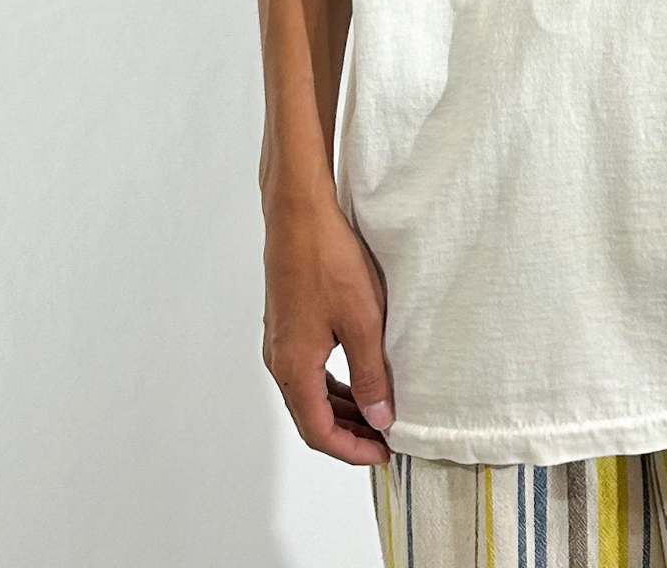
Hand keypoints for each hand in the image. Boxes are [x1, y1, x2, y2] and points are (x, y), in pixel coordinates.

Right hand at [262, 196, 392, 464]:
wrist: (298, 213)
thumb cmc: (328, 260)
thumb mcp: (363, 321)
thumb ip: (371, 375)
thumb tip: (379, 419)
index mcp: (294, 368)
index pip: (319, 432)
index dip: (352, 450)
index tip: (385, 453)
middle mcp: (280, 360)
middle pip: (311, 416)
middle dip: (349, 433)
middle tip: (386, 437)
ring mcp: (280, 340)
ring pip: (310, 392)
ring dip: (342, 408)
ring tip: (378, 411)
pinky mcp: (287, 321)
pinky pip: (309, 368)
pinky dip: (333, 382)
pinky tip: (359, 374)